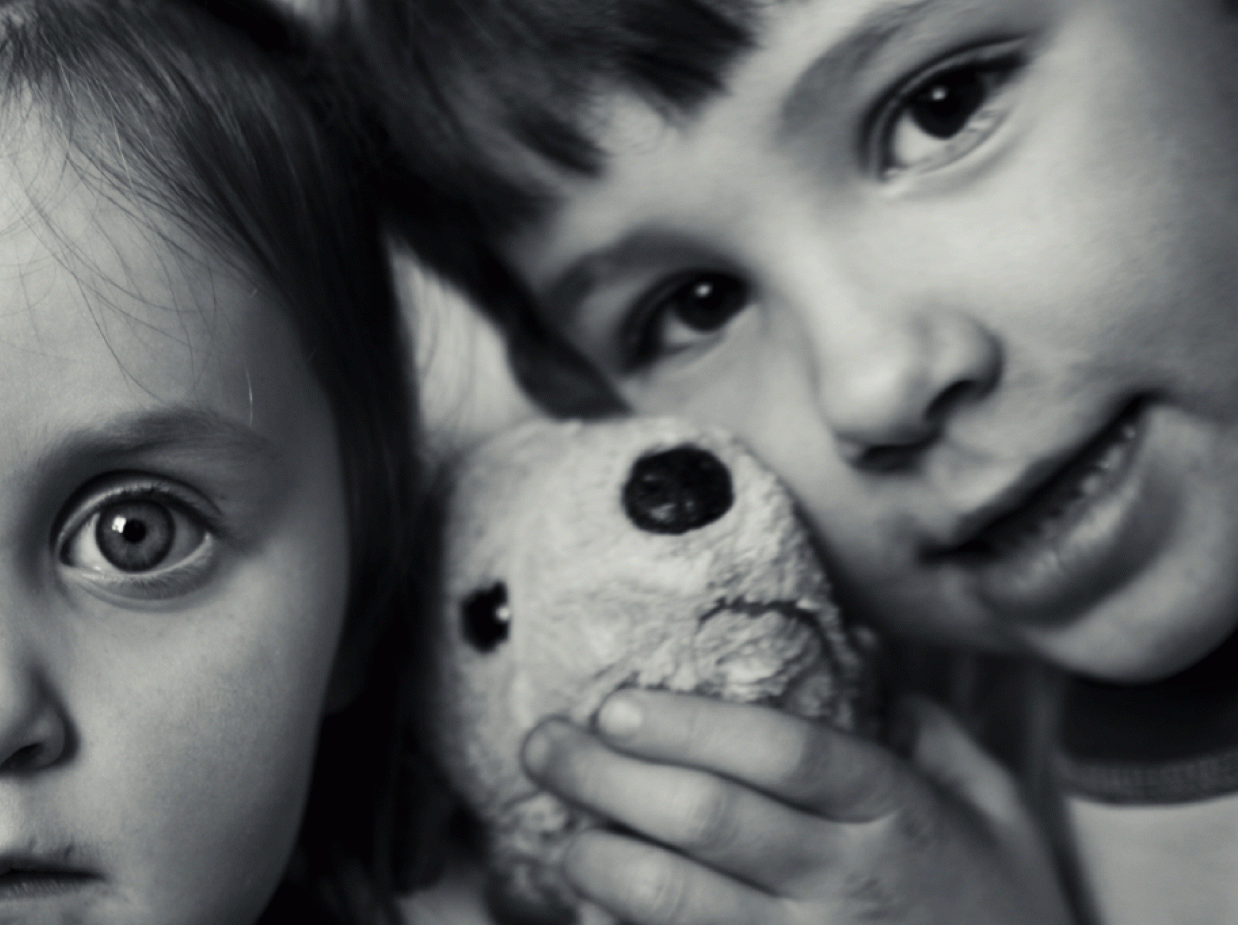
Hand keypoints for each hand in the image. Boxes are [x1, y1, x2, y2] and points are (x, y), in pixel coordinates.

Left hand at [520, 690, 1073, 924]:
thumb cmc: (1003, 909)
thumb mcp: (997, 810)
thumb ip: (928, 732)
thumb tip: (859, 652)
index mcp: (896, 815)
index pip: (783, 753)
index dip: (689, 725)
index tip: (616, 704)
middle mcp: (846, 884)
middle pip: (707, 819)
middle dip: (606, 776)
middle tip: (547, 744)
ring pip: (675, 901)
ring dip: (599, 860)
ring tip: (565, 828)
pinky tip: (592, 905)